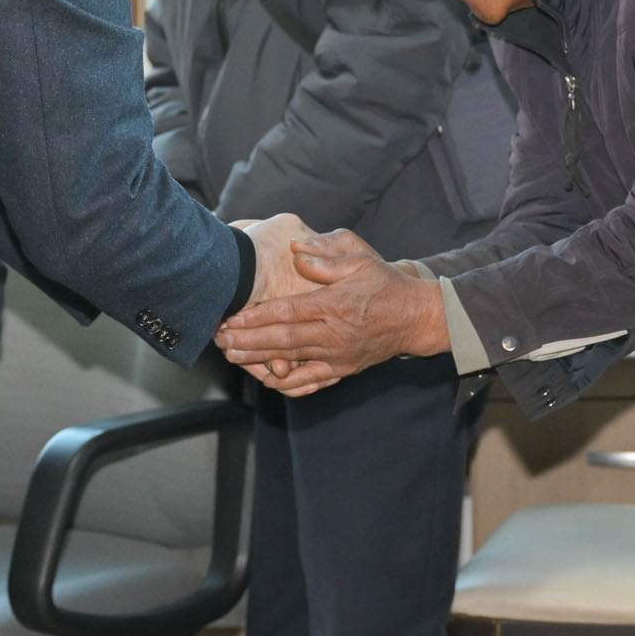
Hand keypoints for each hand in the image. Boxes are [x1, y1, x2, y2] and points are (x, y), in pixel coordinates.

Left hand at [215, 230, 448, 395]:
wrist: (415, 318)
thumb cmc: (385, 284)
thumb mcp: (360, 260)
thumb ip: (326, 257)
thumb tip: (295, 251)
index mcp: (335, 305)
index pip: (287, 312)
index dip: (256, 316)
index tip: (232, 316)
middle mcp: (334, 333)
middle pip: (282, 339)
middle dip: (247, 340)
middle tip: (219, 339)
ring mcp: (338, 355)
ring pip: (291, 361)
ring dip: (258, 359)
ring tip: (231, 356)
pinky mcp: (342, 369)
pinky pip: (310, 381)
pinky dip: (287, 383)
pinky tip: (265, 379)